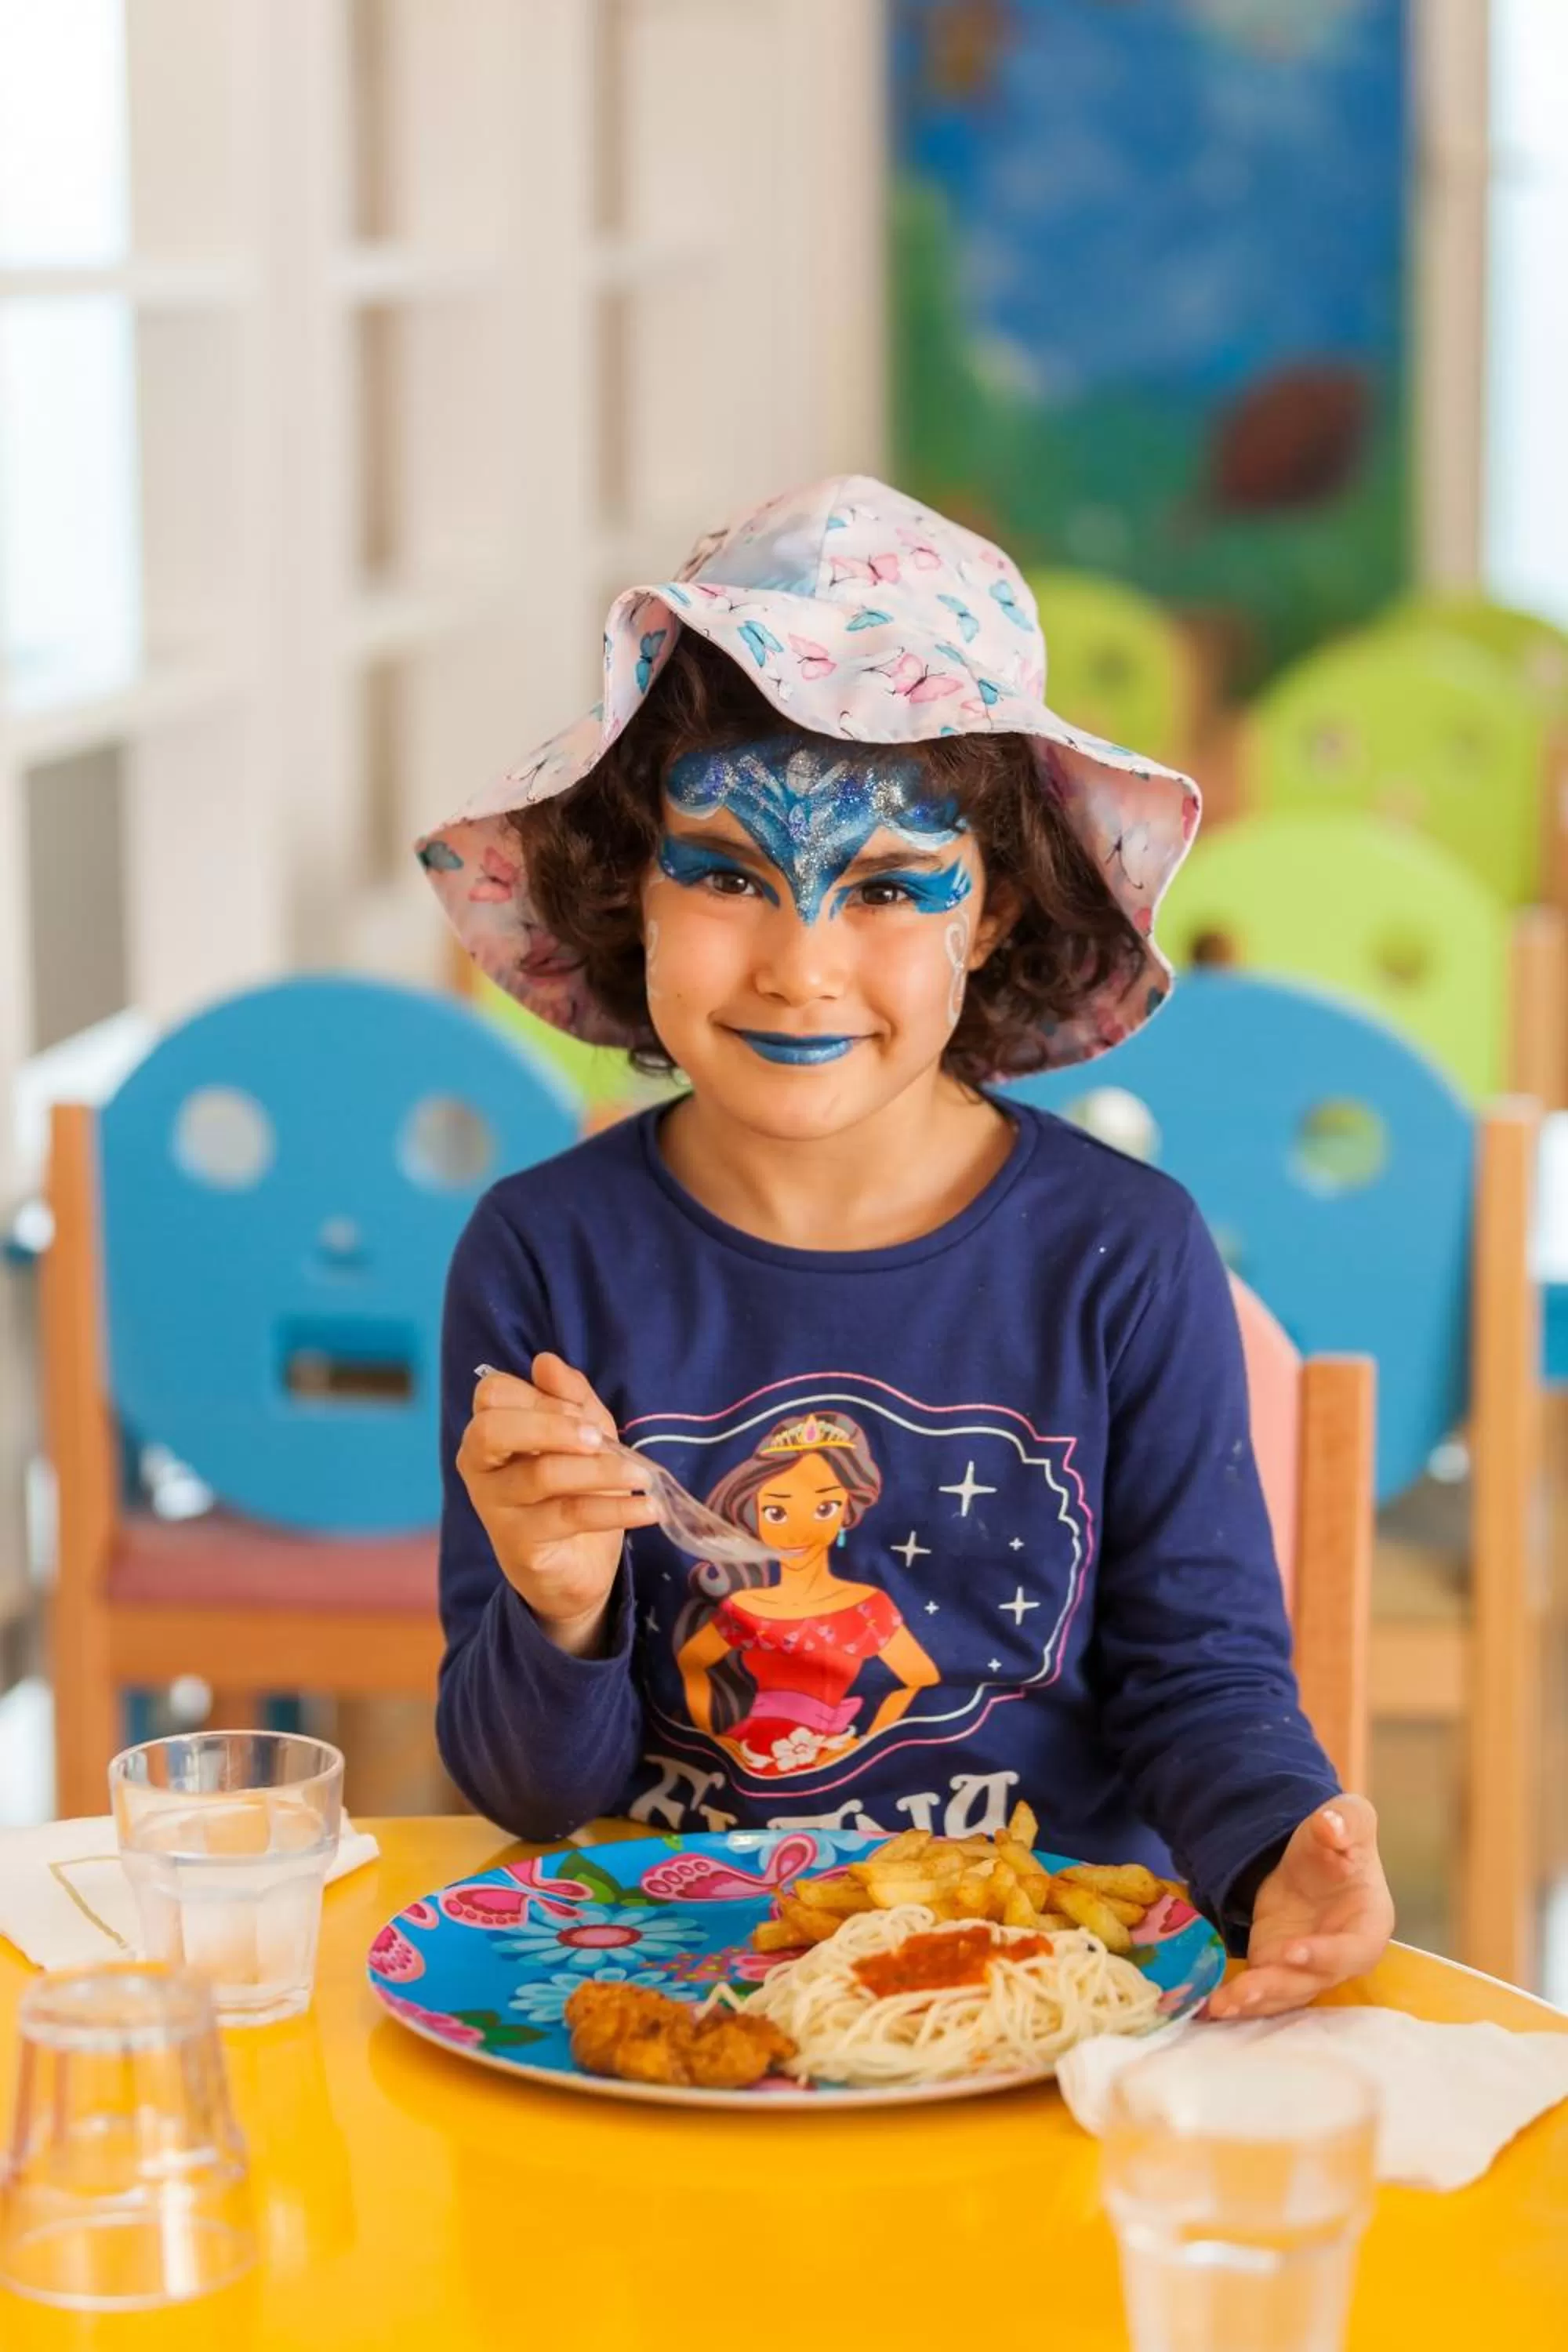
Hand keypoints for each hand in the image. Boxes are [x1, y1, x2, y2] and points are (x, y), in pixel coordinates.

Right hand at [456, 1354, 655, 1654]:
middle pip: (493, 1429)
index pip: (494, 1393)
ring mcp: (495, 1506)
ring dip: (601, 1471)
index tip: (581, 1414)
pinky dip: (615, 1509)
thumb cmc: (574, 1487)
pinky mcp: (520, 1544)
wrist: (577, 1565)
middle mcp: (480, 1466)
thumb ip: (569, 1397)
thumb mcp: (583, 1433)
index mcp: (490, 1430)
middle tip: (600, 1438)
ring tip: (642, 1476)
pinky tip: (646, 1508)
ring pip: (542, 1474)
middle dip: (551, 1426)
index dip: (539, 1396)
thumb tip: (546, 1361)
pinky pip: (569, 1516)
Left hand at [1207, 1794, 1394, 2020]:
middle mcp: (1341, 1956)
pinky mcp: (1278, 1968)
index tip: (1292, 1951)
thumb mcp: (1347, 1818)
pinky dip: (1240, 1999)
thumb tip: (1332, 1826)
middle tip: (1247, 1989)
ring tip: (1221, 2006)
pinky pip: (1263, 1990)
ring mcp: (1308, 1968)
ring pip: (1285, 1993)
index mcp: (1368, 1924)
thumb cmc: (1338, 1841)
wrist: (1312, 1857)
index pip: (1352, 1949)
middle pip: (1314, 1981)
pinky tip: (1211, 2005)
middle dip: (1280, 1987)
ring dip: (1255, 2001)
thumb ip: (1346, 1821)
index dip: (1326, 1956)